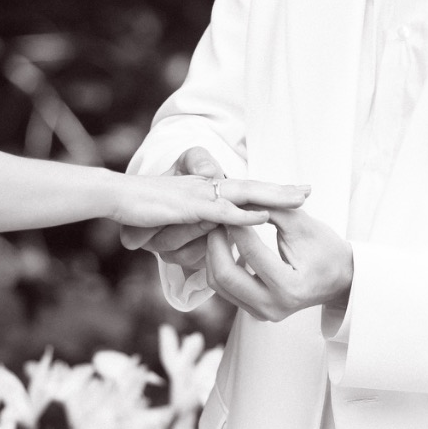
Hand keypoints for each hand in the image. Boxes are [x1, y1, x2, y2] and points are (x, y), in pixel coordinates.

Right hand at [120, 147, 309, 270]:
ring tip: (298, 200)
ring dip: (271, 197)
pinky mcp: (190, 206)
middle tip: (309, 191)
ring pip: (243, 195)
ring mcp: (200, 195)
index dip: (269, 192)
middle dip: (281, 191)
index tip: (295, 195)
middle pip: (252, 188)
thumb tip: (208, 240)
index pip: (244, 191)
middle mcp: (207, 189)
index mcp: (206, 192)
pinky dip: (243, 215)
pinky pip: (221, 211)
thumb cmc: (142, 209)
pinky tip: (263, 216)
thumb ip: (194, 228)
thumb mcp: (174, 220)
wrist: (117, 196)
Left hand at [204, 205, 352, 321]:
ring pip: (219, 285)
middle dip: (215, 243)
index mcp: (289, 288)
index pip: (251, 252)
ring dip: (213, 254)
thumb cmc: (326, 249)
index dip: (236, 224)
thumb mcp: (302, 224)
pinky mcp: (256, 313)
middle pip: (225, 276)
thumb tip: (237, 198)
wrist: (340, 278)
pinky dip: (220, 266)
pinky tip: (224, 245)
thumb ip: (271, 209)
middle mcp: (273, 307)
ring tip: (218, 229)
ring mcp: (263, 313)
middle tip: (215, 219)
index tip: (227, 204)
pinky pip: (226, 290)